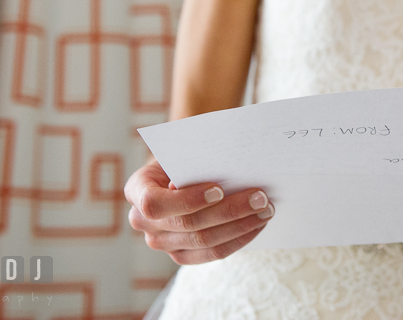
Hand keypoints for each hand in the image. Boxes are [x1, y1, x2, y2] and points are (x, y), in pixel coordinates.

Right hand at [124, 157, 274, 264]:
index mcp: (136, 190)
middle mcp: (143, 222)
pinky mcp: (181, 255)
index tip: (219, 189)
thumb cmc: (182, 153)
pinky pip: (212, 254)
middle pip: (189, 225)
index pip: (155, 204)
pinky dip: (238, 239)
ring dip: (240, 226)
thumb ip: (193, 157)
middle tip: (261, 197)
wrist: (178, 166)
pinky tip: (257, 224)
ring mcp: (161, 243)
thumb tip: (229, 167)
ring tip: (266, 210)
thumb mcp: (181, 148)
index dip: (187, 200)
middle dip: (230, 211)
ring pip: (204, 242)